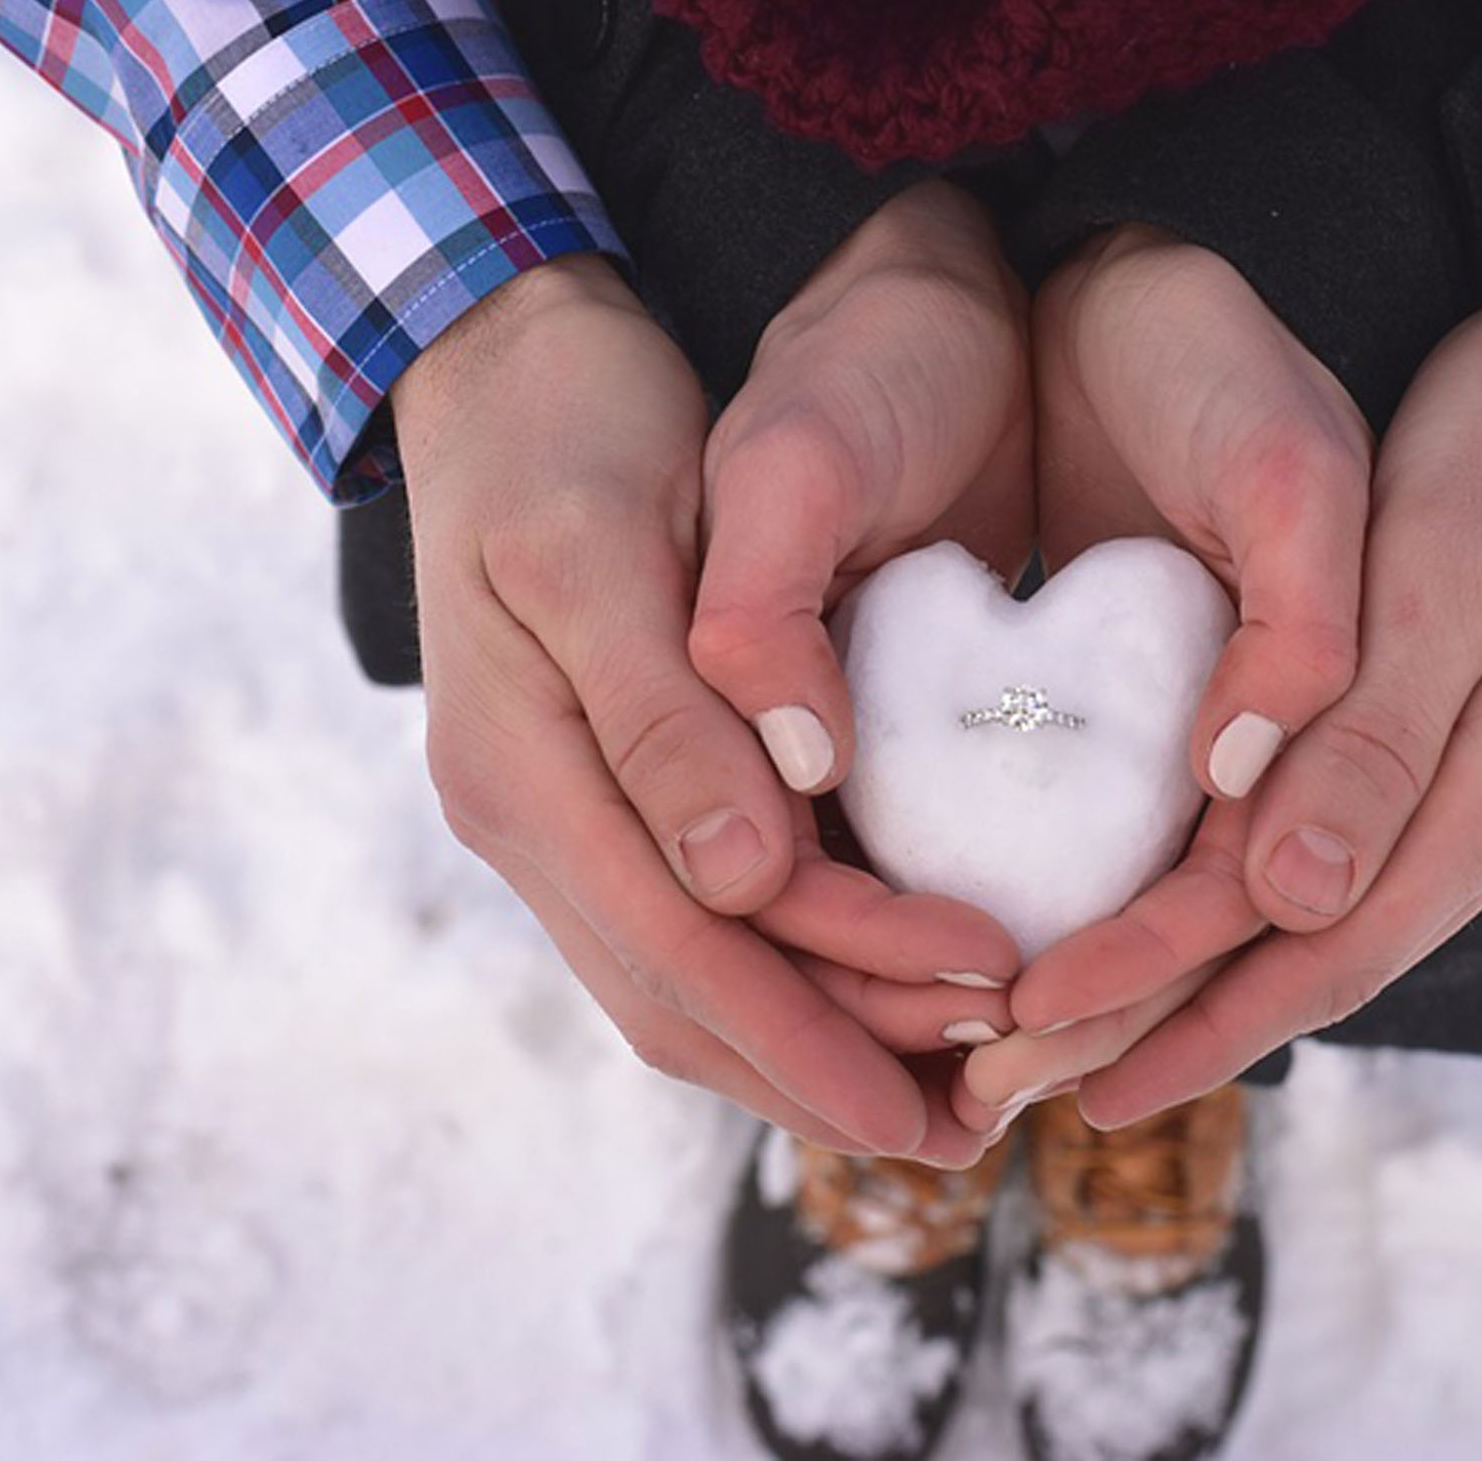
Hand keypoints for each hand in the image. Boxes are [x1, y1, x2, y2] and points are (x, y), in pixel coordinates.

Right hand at [395, 249, 1009, 1166]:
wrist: (509, 354)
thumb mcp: (605, 545)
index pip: (683, 949)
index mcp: (522, 773)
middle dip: (828, 1070)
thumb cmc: (565, 424)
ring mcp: (567, 812)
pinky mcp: (611, 789)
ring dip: (817, 1041)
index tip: (947, 1073)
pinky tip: (878, 989)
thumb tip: (741, 886)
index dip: (816, 1025)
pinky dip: (793, 973)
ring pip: (690, 981)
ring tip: (947, 1088)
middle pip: (686, 998)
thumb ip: (664, 716)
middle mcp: (536, 820)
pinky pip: (698, 922)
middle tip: (972, 1127)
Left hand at [997, 256, 1481, 1127]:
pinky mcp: (1466, 746)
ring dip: (1196, 983)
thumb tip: (1292, 903)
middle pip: (1314, 960)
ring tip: (1070, 1032)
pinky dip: (1246, 905)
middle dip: (1164, 1025)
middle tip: (1019, 1080)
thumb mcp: (1454, 563)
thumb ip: (1382, 736)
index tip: (1043, 1046)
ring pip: (1322, 920)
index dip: (1179, 1008)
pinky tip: (1173, 920)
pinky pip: (1342, 857)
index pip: (1322, 947)